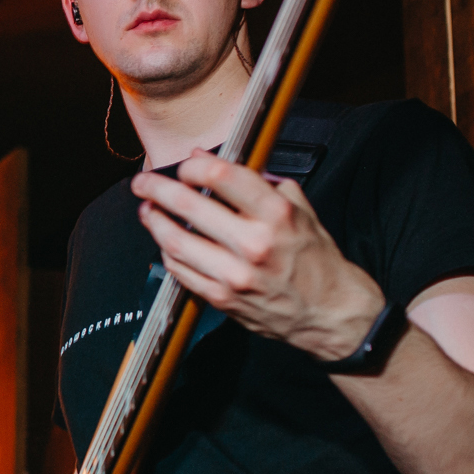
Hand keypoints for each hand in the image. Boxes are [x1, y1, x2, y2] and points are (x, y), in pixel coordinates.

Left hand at [131, 151, 385, 361]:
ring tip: (147, 210)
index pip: (222, 177)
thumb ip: (258, 183)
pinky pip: (181, 271)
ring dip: (154, 221)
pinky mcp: (222, 298)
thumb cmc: (315, 258)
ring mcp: (235, 274)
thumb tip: (211, 161)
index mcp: (277, 214)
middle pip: (189, 206)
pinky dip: (168, 252)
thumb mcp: (300, 209)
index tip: (185, 165)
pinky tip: (165, 241)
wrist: (330, 312)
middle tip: (142, 182)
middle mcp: (254, 243)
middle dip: (157, 188)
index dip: (194, 167)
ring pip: (176, 241)